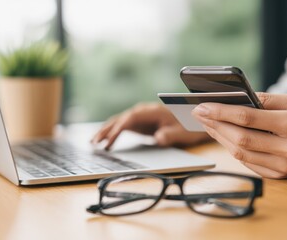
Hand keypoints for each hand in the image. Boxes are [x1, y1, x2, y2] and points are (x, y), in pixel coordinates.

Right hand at [92, 103, 209, 149]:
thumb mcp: (182, 133)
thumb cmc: (188, 127)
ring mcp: (140, 116)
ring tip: (93, 142)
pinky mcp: (139, 123)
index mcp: (153, 111)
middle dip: (106, 130)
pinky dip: (112, 132)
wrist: (193, 123)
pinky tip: (103, 140)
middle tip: (94, 142)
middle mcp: (144, 111)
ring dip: (106, 131)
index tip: (109, 140)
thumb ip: (170, 135)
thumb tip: (159, 138)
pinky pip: (122, 126)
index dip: (119, 129)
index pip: (131, 118)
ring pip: (118, 122)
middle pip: (121, 118)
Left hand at [193, 92, 286, 178]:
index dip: (220, 112)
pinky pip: (247, 163)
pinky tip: (222, 137)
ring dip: (219, 138)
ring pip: (240, 153)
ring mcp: (283, 167)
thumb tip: (236, 100)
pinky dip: (232, 149)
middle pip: (239, 138)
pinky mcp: (278, 176)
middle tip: (198, 114)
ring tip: (206, 124)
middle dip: (214, 125)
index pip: (247, 118)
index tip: (202, 106)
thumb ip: (266, 100)